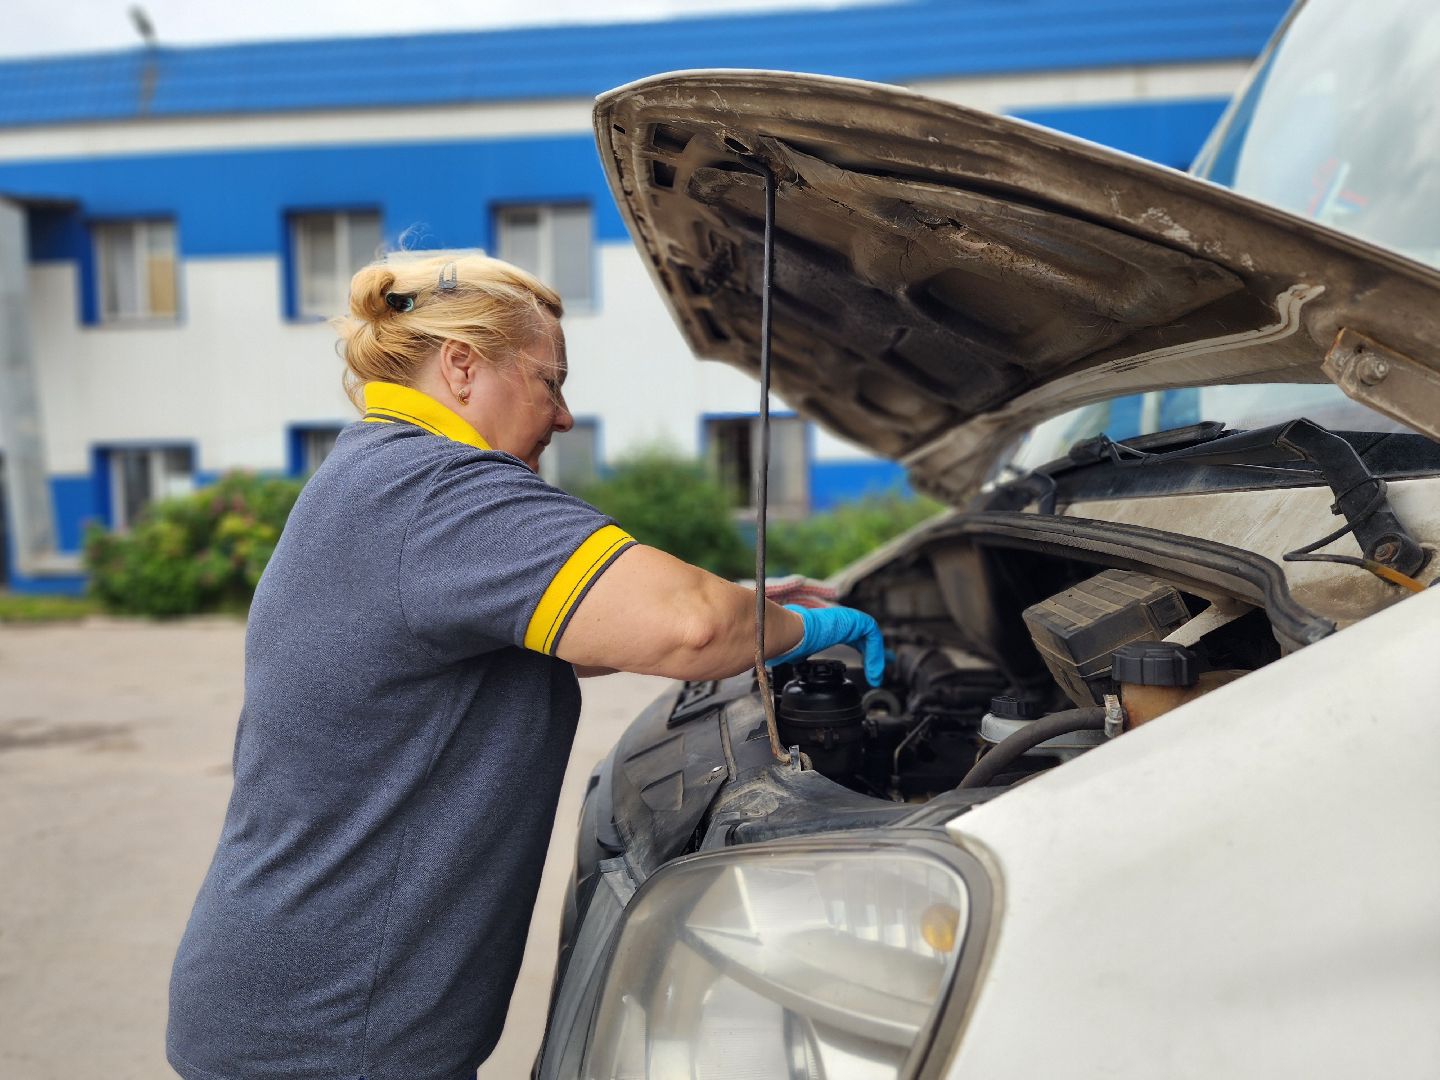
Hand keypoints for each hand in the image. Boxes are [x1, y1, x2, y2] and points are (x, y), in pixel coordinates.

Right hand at [767, 605, 885, 686]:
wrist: (791, 633)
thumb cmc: (791, 642)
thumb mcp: (802, 654)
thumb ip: (805, 656)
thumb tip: (793, 663)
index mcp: (832, 628)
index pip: (855, 637)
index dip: (865, 650)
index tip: (872, 666)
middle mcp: (842, 621)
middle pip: (868, 635)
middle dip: (879, 651)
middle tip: (888, 664)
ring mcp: (848, 618)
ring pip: (872, 637)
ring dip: (876, 658)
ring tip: (876, 677)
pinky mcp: (854, 619)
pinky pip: (872, 636)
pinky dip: (875, 654)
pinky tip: (873, 669)